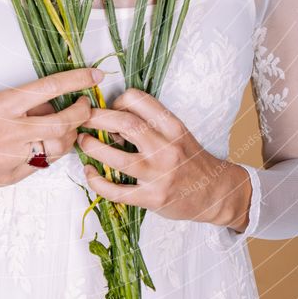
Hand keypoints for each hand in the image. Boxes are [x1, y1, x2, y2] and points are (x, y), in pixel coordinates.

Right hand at [0, 67, 101, 204]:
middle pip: (64, 122)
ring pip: (59, 146)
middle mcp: (11, 131)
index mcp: (3, 105)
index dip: (78, 80)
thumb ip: (17, 103)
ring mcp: (12, 158)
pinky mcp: (10, 177)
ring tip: (66, 125)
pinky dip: (47, 153)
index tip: (95, 74)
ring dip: (70, 134)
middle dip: (83, 112)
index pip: (51, 88)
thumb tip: (47, 103)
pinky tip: (43, 145)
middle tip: (86, 105)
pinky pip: (41, 164)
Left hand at [78, 88, 251, 228]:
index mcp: (172, 126)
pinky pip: (116, 190)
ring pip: (116, 157)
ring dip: (91, 147)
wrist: (216, 192)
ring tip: (81, 141)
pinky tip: (89, 172)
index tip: (109, 108)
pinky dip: (97, 181)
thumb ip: (150, 124)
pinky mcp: (152, 198)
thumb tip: (111, 117)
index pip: (138, 99)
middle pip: (123, 123)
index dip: (116, 100)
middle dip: (95, 118)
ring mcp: (159, 174)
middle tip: (81, 119)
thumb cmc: (191, 159)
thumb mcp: (177, 133)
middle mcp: (166, 147)